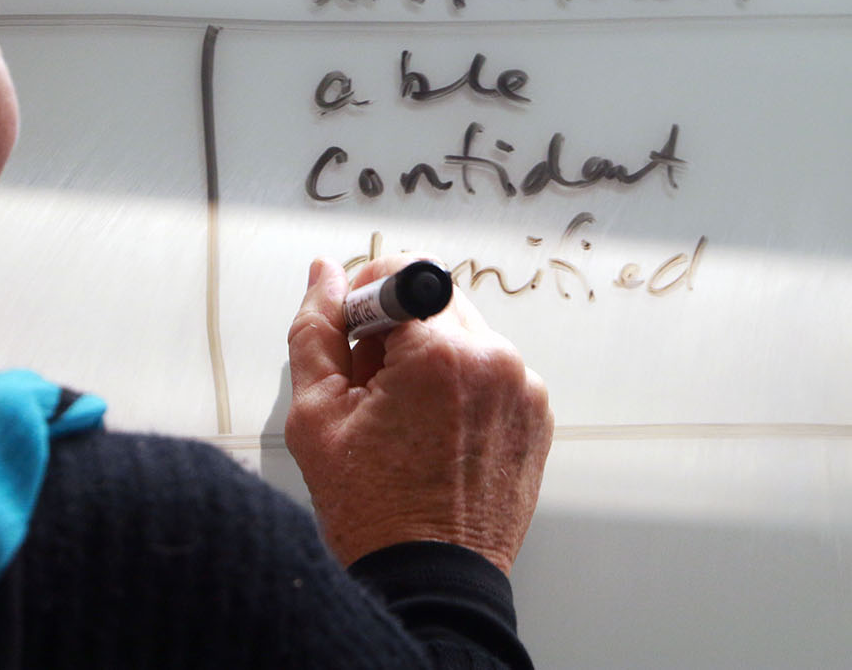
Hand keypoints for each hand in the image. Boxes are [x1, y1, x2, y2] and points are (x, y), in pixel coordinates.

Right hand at [285, 254, 553, 574]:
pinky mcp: (536, 414)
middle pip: (434, 302)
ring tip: (404, 420)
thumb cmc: (374, 511)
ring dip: (430, 359)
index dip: (364, 298)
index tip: (353, 334)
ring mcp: (524, 389)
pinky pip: (491, 373)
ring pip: (463, 335)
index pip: (401, 272)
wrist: (431, 579)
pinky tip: (435, 435)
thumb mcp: (316, 414)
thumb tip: (323, 275)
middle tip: (371, 389)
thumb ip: (315, 329)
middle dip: (396, 331)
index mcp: (441, 354)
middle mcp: (495, 362)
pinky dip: (461, 389)